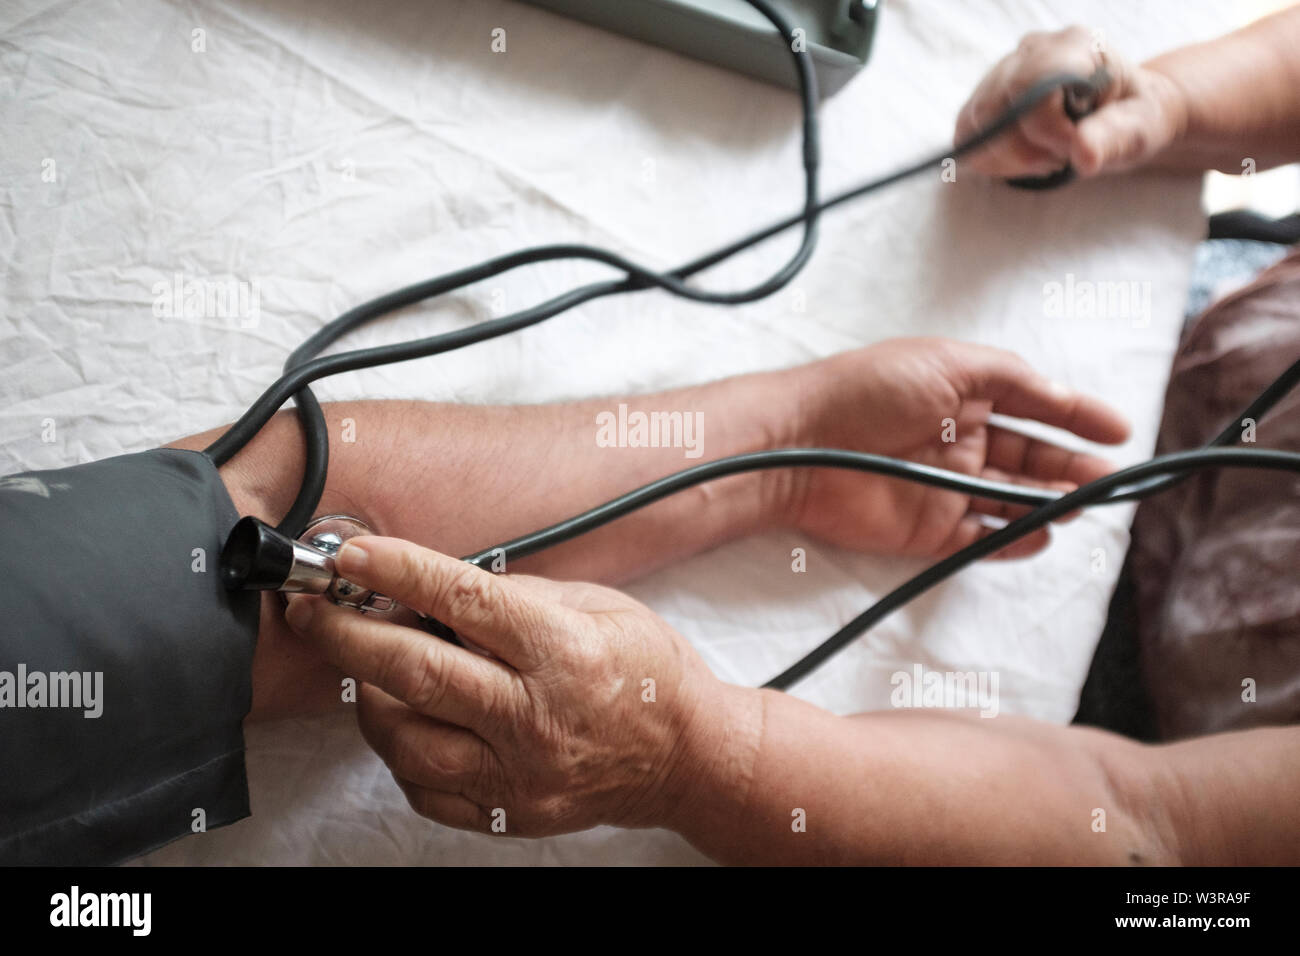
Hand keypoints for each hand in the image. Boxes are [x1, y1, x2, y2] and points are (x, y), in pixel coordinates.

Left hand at [285, 536, 753, 836]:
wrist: (684, 756)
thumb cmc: (645, 671)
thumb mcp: (595, 605)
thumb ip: (514, 598)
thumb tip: (432, 588)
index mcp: (563, 653)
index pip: (463, 600)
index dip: (398, 572)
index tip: (352, 554)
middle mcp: (536, 718)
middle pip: (415, 673)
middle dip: (348, 635)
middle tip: (313, 611)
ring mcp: (519, 775)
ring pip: (405, 740)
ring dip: (367, 697)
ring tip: (365, 668)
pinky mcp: (509, 814)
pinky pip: (423, 788)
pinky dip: (399, 750)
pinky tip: (404, 719)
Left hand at [775, 337, 1129, 557]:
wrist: (803, 444)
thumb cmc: (868, 390)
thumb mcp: (946, 361)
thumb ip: (1008, 376)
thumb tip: (1057, 391)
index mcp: (963, 397)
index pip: (1034, 406)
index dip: (1078, 417)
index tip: (1121, 429)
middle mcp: (959, 442)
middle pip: (1030, 459)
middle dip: (1072, 467)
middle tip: (1109, 477)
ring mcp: (945, 489)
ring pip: (1012, 501)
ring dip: (1050, 503)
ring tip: (1083, 503)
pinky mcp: (927, 531)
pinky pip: (980, 540)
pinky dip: (1013, 541)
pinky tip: (1041, 535)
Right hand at [954, 25, 1187, 178]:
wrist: (1126, 113)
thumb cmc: (1138, 117)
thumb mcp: (1142, 127)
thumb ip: (1115, 136)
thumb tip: (1083, 153)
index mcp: (1075, 45)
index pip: (1031, 86)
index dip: (1044, 131)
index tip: (1073, 151)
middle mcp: (1032, 49)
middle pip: (994, 108)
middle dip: (1023, 151)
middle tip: (1059, 158)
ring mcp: (1003, 71)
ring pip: (974, 125)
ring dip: (1006, 158)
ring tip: (1044, 156)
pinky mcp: (985, 97)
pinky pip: (966, 135)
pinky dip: (990, 159)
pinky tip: (1023, 159)